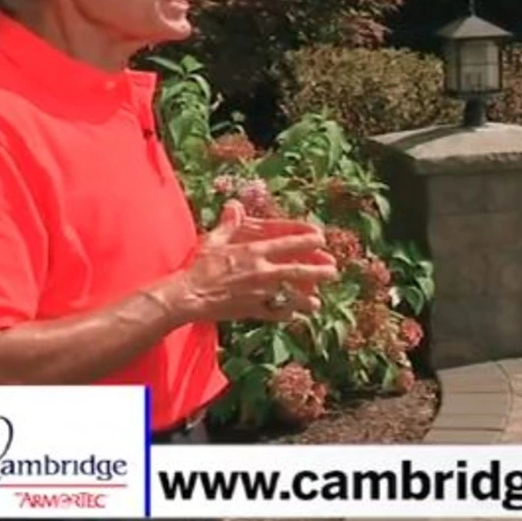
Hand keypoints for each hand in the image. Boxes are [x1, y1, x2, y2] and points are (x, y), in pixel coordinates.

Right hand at [175, 200, 338, 322]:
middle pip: (299, 270)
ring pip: (292, 296)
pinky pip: (275, 313)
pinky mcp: (252, 310)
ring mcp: (259, 293)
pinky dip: (286, 315)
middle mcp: (261, 272)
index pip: (289, 243)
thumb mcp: (214, 241)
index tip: (321, 238)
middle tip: (333, 271)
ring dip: (307, 300)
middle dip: (319, 271)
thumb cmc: (199, 267)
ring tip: (317, 303)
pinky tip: (294, 316)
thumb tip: (233, 205)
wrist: (188, 296)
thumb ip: (228, 224)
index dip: (308, 240)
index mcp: (254, 252)